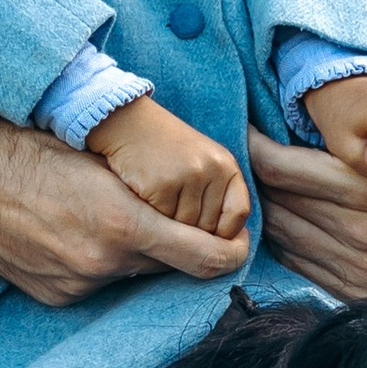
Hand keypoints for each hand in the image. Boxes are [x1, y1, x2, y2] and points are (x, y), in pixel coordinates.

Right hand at [0, 117, 247, 304]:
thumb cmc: (32, 146)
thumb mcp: (103, 156)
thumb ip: (151, 189)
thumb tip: (195, 203)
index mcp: (124, 223)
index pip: (207, 258)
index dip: (231, 252)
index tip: (236, 243)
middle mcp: (104, 263)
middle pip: (169, 265)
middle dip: (173, 244)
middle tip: (161, 213)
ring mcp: (77, 285)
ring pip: (130, 273)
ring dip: (130, 252)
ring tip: (101, 214)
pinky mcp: (55, 296)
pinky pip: (96, 283)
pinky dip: (96, 263)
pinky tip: (73, 232)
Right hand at [86, 96, 254, 238]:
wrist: (128, 124)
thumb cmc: (164, 151)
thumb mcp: (202, 164)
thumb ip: (217, 197)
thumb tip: (227, 244)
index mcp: (227, 166)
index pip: (238, 214)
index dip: (224, 232)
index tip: (207, 234)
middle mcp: (213, 170)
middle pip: (211, 227)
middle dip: (191, 228)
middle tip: (171, 210)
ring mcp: (189, 176)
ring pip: (186, 227)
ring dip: (169, 223)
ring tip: (156, 201)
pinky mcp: (164, 184)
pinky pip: (163, 221)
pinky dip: (151, 216)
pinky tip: (143, 197)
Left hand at [249, 129, 366, 302]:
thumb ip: (333, 147)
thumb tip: (264, 137)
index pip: (282, 168)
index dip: (254, 148)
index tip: (244, 134)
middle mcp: (365, 235)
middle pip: (278, 202)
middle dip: (255, 179)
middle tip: (244, 162)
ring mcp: (361, 269)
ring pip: (282, 233)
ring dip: (265, 209)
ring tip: (256, 190)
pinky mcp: (357, 291)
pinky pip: (296, 262)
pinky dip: (283, 240)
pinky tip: (280, 221)